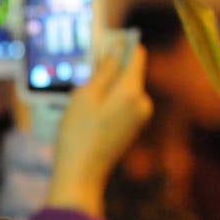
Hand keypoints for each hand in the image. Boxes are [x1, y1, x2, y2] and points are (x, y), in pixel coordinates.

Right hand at [48, 46, 152, 216]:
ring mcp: (139, 116)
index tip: (100, 47)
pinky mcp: (132, 127)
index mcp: (132, 91)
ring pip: (123, 88)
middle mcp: (142, 102)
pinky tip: (87, 116)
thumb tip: (115, 48)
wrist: (81, 173)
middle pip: (129, 72)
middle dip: (107, 71)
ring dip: (104, 88)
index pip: (136, 54)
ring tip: (80, 104)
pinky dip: (106, 102)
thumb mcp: (84, 96)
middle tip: (80, 83)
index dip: (119, 46)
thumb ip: (103, 70)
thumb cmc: (77, 135)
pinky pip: (121, 103)